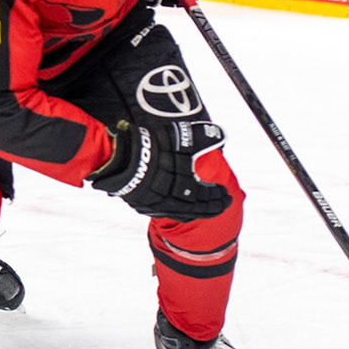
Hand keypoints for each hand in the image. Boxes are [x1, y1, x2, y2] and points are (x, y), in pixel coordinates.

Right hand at [88, 119, 232, 221]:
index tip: (226, 194)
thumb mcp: (181, 139)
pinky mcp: (145, 206)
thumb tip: (220, 134)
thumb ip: (203, 137)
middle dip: (212, 207)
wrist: (121, 160)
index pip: (209, 197)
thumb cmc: (154, 149)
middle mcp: (175, 201)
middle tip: (222, 204)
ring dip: (197, 211)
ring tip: (204, 208)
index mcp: (187, 188)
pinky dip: (179, 211)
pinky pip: (167, 213)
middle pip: (198, 210)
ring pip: (183, 214)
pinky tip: (180, 206)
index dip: (219, 197)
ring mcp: (159, 205)